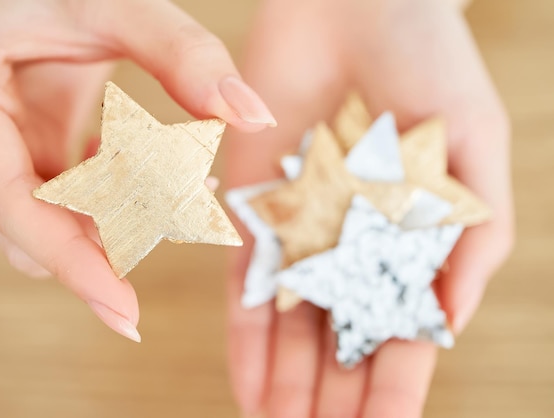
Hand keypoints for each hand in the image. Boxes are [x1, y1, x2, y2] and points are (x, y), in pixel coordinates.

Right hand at [0, 0, 274, 341]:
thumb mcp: (112, 1)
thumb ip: (183, 53)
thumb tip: (252, 115)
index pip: (9, 206)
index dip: (70, 263)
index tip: (126, 315)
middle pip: (35, 226)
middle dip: (111, 234)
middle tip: (192, 210)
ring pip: (55, 217)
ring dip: (122, 213)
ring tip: (190, 181)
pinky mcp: (27, 143)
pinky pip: (68, 193)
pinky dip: (117, 191)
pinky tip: (156, 167)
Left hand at [226, 0, 513, 415]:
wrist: (357, 9)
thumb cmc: (429, 68)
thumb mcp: (471, 153)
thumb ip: (468, 238)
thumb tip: (446, 324)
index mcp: (409, 243)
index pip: (402, 333)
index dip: (396, 389)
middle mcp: (352, 248)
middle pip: (340, 343)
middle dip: (333, 402)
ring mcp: (299, 233)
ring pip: (291, 329)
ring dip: (286, 387)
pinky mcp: (252, 211)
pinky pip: (247, 287)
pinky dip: (248, 340)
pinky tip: (248, 390)